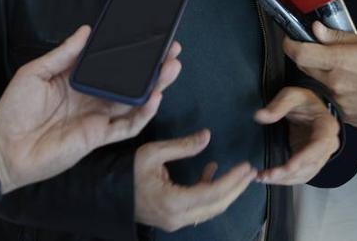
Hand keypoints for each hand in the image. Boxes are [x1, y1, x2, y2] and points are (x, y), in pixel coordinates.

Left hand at [0, 26, 181, 193]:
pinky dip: (143, 113)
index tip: (148, 36)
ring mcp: (97, 117)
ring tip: (171, 68)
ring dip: (155, 86)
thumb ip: (63, 54)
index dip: (130, 52)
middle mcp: (92, 97)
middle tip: (172, 50)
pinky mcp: (98, 136)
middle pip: (129, 81)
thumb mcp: (35, 73)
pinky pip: (127, 125)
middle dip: (152, 66)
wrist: (4, 148)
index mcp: (77, 79)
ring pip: (134, 101)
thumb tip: (86, 30)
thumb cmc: (14, 110)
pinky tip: (155, 98)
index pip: (111, 63)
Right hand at [133, 130, 255, 231]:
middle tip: (251, 170)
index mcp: (173, 202)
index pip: (212, 193)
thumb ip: (182, 146)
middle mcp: (177, 217)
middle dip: (236, 187)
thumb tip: (207, 136)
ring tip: (240, 172)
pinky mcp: (173, 218)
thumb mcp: (152, 153)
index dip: (233, 181)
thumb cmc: (126, 173)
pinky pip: (199, 208)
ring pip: (210, 209)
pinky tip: (211, 171)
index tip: (246, 167)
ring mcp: (175, 221)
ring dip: (226, 190)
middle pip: (217, 205)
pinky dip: (210, 192)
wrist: (105, 195)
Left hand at [254, 86, 339, 183]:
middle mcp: (329, 144)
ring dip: (286, 179)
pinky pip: (301, 175)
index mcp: (327, 126)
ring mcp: (321, 156)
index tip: (287, 167)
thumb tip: (259, 116)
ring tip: (264, 178)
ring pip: (306, 174)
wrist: (309, 107)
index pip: (319, 146)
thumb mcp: (291, 95)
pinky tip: (269, 178)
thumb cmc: (303, 100)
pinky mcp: (311, 162)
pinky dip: (286, 179)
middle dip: (289, 173)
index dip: (304, 158)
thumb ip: (278, 105)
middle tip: (267, 176)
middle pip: (311, 165)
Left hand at [284, 22, 356, 127]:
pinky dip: (341, 92)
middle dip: (310, 59)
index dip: (291, 44)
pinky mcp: (349, 117)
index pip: (300, 53)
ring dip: (328, 77)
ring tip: (352, 72)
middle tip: (324, 52)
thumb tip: (317, 30)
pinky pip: (336, 101)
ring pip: (322, 85)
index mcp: (339, 62)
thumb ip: (339, 37)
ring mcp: (341, 103)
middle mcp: (336, 84)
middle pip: (307, 69)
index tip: (291, 40)